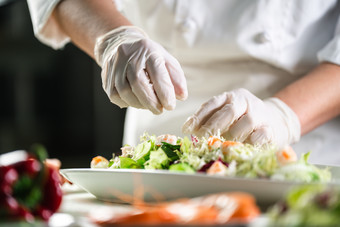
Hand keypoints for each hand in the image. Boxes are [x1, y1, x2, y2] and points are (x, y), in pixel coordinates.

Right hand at [94, 26, 187, 113]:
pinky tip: (136, 101)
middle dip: (151, 102)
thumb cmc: (148, 56)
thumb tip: (182, 96)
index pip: (157, 72)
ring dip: (140, 104)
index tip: (170, 105)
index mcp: (148, 51)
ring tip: (149, 105)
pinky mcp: (107, 77)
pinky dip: (128, 103)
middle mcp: (129, 57)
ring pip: (125, 92)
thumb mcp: (166, 60)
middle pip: (138, 83)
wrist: (121, 44)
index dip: (164, 92)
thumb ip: (176, 78)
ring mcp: (115, 67)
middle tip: (160, 110)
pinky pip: (115, 96)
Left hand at [182, 88, 300, 148]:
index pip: (213, 103)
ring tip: (223, 144)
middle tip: (201, 137)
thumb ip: (210, 120)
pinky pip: (261, 135)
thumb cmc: (242, 121)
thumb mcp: (226, 115)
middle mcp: (246, 102)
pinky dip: (250, 142)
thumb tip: (188, 129)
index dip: (199, 116)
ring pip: (247, 122)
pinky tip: (241, 147)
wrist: (275, 121)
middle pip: (230, 111)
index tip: (186, 129)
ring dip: (233, 135)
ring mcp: (261, 114)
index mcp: (232, 97)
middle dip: (213, 125)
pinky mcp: (271, 129)